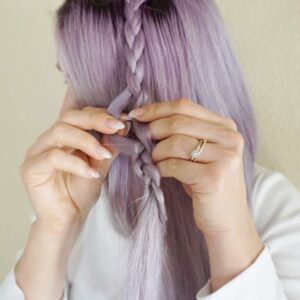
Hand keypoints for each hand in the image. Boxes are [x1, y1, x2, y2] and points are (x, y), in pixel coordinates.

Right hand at [20, 88, 129, 233]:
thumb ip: (108, 146)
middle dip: (95, 120)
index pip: (81, 115)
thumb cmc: (81, 191)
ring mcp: (37, 152)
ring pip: (60, 132)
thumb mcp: (100, 165)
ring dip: (87, 141)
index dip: (102, 115)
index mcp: (65, 135)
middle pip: (69, 118)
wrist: (69, 218)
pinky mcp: (31, 169)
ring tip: (103, 155)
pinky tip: (92, 174)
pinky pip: (53, 157)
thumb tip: (124, 128)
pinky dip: (76, 163)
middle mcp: (49, 139)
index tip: (123, 123)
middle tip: (117, 128)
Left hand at [128, 98, 251, 238]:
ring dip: (156, 152)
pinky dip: (161, 168)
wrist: (228, 220)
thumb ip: (183, 134)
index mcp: (226, 127)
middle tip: (141, 140)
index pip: (185, 106)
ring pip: (175, 143)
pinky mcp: (213, 178)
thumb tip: (146, 120)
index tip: (137, 115)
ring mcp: (224, 158)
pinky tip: (160, 172)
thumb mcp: (201, 153)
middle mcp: (229, 138)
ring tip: (155, 160)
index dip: (157, 109)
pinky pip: (174, 165)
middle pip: (178, 122)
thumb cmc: (208, 184)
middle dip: (152, 130)